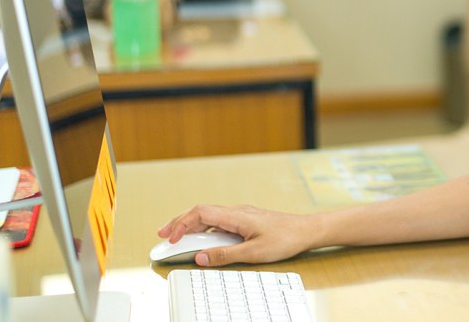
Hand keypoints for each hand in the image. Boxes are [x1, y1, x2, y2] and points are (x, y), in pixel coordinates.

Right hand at [157, 204, 317, 266]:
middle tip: (162, 235)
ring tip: (176, 237)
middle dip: (178, 222)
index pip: (200, 213)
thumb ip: (225, 255)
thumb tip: (200, 257)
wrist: (306, 230)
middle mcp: (236, 211)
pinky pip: (218, 220)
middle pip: (200, 212)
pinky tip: (201, 238)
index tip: (169, 238)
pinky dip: (204, 228)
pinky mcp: (246, 220)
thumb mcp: (254, 253)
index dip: (181, 224)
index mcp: (236, 215)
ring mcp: (241, 214)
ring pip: (208, 215)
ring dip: (190, 225)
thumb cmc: (285, 238)